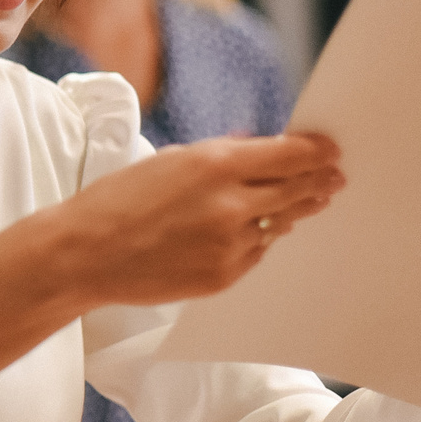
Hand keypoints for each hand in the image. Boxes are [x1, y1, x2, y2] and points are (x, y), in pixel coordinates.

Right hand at [56, 133, 344, 308]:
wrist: (86, 254)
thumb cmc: (118, 201)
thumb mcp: (169, 161)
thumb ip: (220, 154)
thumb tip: (256, 146)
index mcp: (215, 164)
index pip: (289, 154)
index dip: (317, 152)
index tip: (330, 151)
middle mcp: (230, 204)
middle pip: (296, 189)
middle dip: (318, 182)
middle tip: (334, 178)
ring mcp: (230, 243)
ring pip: (279, 224)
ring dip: (292, 212)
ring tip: (306, 204)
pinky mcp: (225, 275)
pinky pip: (256, 253)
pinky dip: (255, 241)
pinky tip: (249, 234)